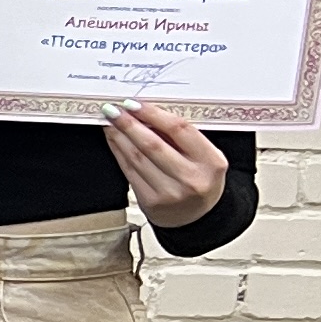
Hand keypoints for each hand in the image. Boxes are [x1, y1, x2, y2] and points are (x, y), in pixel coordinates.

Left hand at [105, 100, 227, 227]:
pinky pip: (129, 172)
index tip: (134, 104)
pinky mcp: (151, 202)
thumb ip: (180, 137)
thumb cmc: (200, 179)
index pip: (179, 130)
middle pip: (153, 144)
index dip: (153, 114)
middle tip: (113, 110)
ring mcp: (170, 192)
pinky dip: (119, 152)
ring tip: (110, 123)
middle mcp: (191, 178)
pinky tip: (114, 140)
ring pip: (137, 158)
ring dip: (119, 137)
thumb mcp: (204, 155)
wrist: (198, 217)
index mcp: (210, 161)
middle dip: (129, 124)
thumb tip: (145, 113)